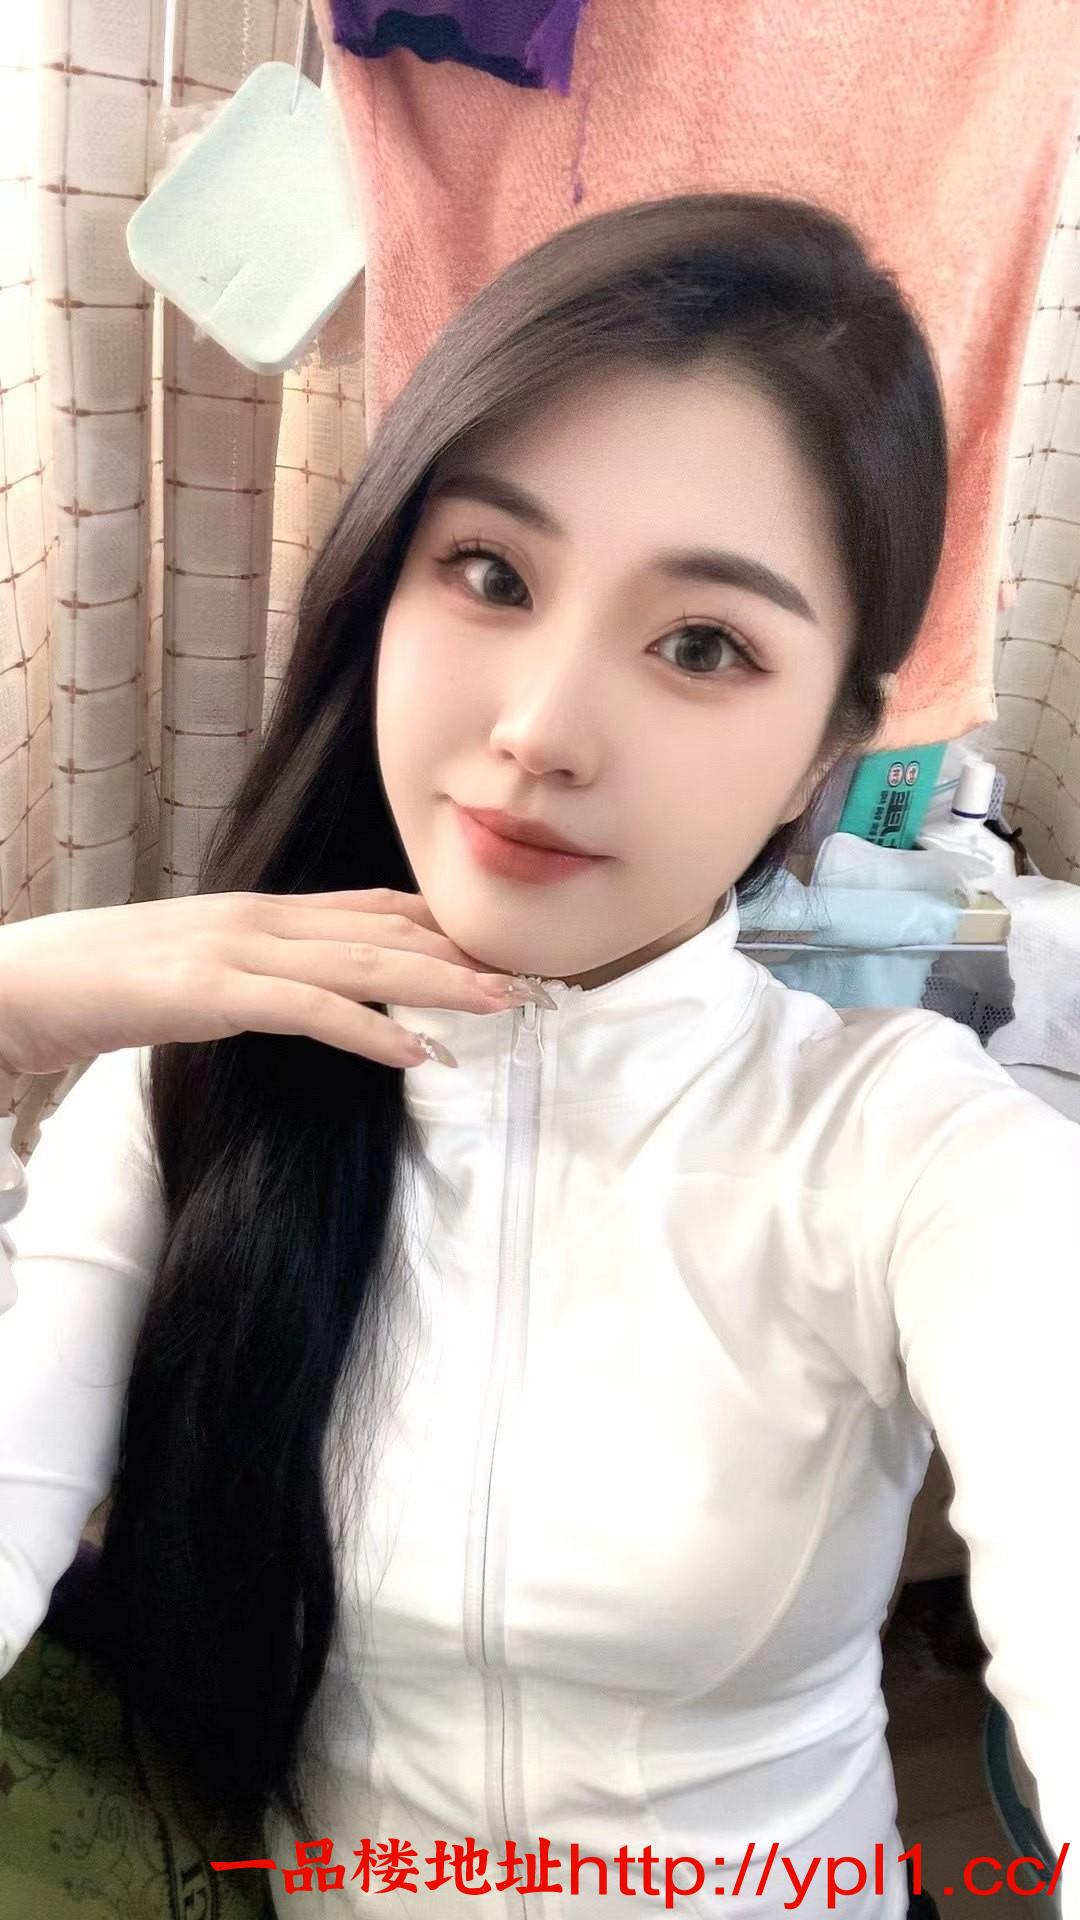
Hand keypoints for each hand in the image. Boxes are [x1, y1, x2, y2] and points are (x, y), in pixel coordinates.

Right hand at [0, 888, 534, 1078]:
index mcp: (256, 911)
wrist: (15, 983)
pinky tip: (420, 1054)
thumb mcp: (190, 969)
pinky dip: (373, 1031)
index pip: (368, 909)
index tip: (496, 948)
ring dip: (443, 986)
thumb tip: (292, 995)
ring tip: (507, 1006)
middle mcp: (258, 919)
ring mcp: (237, 950)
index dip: (438, 927)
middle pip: (384, 931)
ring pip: (364, 963)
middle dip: (464, 955)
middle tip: (534, 979)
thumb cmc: (96, 984)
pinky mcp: (213, 992)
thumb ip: (248, 973)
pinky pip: (312, 1012)